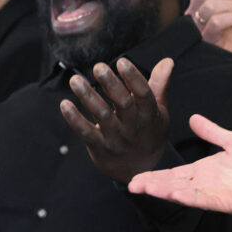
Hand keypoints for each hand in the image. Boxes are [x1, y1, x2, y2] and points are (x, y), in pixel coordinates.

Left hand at [61, 57, 172, 182]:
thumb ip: (159, 85)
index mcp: (149, 115)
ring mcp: (116, 138)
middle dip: (111, 85)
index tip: (122, 62)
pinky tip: (64, 104)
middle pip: (123, 104)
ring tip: (75, 80)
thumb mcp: (158, 111)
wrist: (141, 171)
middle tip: (98, 67)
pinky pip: (86, 133)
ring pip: (102, 116)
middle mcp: (133, 127)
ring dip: (88, 97)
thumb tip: (167, 60)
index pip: (144, 95)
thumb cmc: (148, 132)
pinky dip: (74, 119)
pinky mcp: (99, 148)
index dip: (134, 79)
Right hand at [128, 114, 231, 212]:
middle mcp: (206, 184)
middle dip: (152, 186)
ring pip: (186, 194)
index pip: (173, 174)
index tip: (135, 178)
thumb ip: (211, 132)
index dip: (154, 177)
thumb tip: (193, 118)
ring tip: (147, 189)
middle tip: (131, 186)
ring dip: (166, 192)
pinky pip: (208, 200)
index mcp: (203, 171)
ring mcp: (217, 195)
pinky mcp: (231, 203)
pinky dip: (191, 198)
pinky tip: (176, 194)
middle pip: (173, 186)